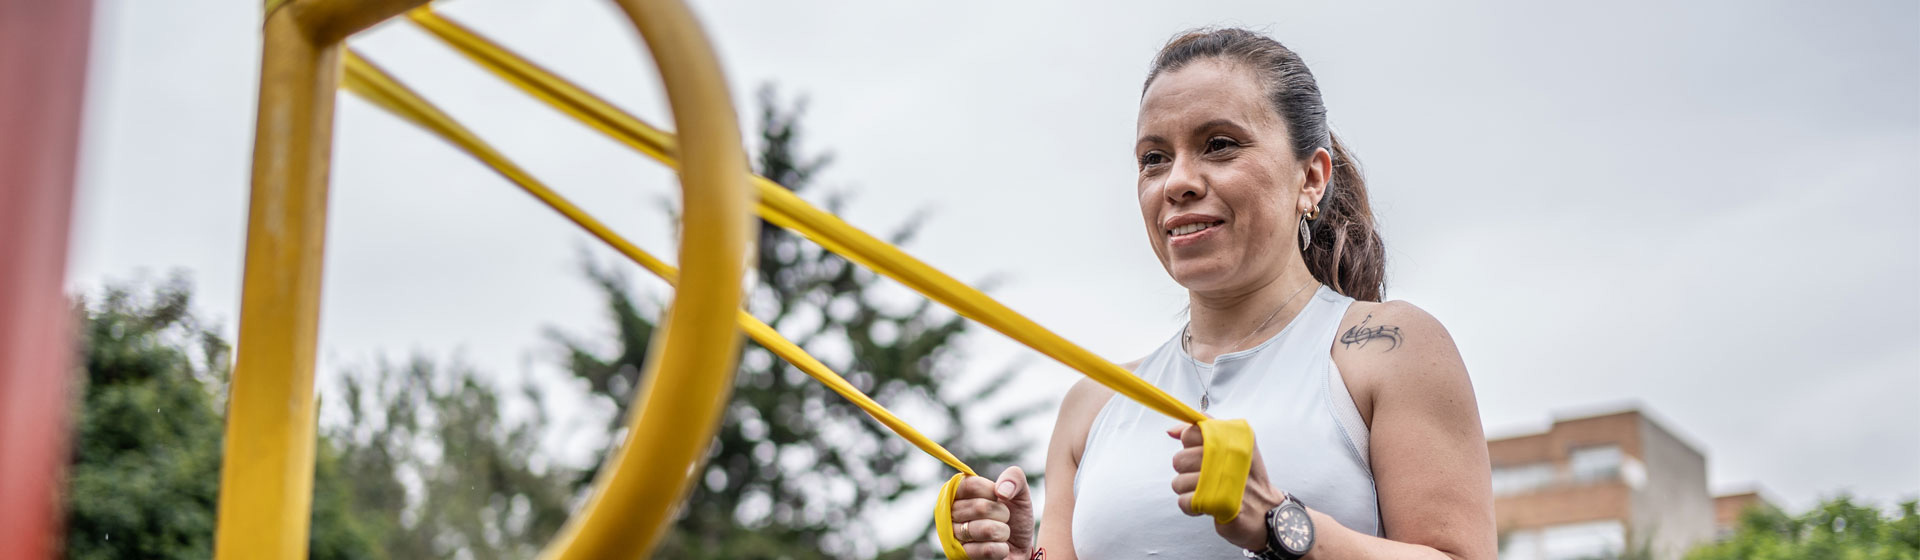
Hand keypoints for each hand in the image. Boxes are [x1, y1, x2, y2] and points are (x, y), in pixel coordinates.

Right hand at [950, 466, 1034, 559]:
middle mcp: (951, 513)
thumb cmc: (1015, 518)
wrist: (1020, 548)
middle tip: (1003, 519)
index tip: (999, 498)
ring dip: (1003, 532)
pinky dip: (1001, 549)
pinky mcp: (962, 556)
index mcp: (960, 494)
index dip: (992, 492)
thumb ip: (1014, 478)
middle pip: (980, 507)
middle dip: (1002, 514)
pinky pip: (988, 550)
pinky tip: (999, 548)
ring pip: (986, 530)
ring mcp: (954, 536)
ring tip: (1000, 534)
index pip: (971, 485)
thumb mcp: (1019, 493)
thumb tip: (1001, 491)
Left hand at [1168, 424, 1282, 550]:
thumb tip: (1171, 431)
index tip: (1203, 457)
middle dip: (1188, 472)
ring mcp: (1224, 480)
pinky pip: (1184, 501)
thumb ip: (1202, 433)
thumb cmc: (1245, 479)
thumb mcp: (1233, 446)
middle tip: (1207, 479)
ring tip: (1209, 493)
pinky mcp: (1218, 503)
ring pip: (1179, 482)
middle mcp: (1229, 455)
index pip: (1191, 433)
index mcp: (1233, 438)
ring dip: (1189, 492)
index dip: (1190, 447)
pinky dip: (1192, 507)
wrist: (1267, 513)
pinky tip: (1208, 505)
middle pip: (1180, 459)